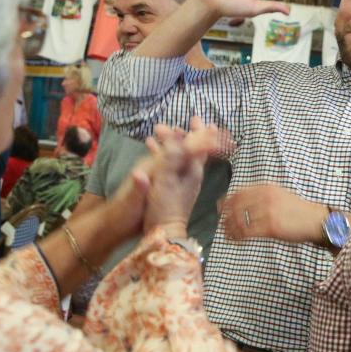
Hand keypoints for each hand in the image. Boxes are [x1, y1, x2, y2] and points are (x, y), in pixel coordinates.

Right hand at [126, 117, 232, 235]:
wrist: (164, 232)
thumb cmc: (165, 206)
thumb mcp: (166, 178)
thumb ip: (170, 156)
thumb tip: (175, 136)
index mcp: (192, 171)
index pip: (199, 146)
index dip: (199, 131)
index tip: (196, 119)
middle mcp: (191, 176)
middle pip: (191, 150)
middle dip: (184, 135)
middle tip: (178, 124)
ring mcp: (182, 183)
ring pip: (179, 157)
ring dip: (171, 144)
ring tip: (159, 133)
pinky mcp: (173, 190)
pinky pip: (170, 166)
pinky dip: (162, 156)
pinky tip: (150, 152)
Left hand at [220, 184, 325, 243]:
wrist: (316, 220)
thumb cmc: (298, 211)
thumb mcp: (280, 195)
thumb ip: (263, 196)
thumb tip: (243, 203)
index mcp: (266, 188)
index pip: (239, 192)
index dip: (227, 201)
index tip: (220, 208)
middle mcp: (265, 197)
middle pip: (236, 205)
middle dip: (226, 216)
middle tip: (223, 225)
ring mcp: (267, 211)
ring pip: (240, 220)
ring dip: (231, 228)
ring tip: (228, 234)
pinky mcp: (270, 226)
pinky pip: (247, 231)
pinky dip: (238, 236)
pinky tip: (237, 240)